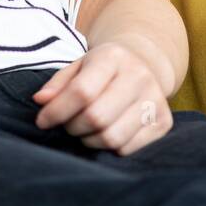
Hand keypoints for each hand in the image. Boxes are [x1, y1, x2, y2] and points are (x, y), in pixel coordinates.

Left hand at [30, 41, 173, 154]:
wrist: (144, 64)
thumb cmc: (103, 69)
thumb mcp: (79, 66)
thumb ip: (58, 84)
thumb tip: (41, 101)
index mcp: (113, 57)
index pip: (82, 91)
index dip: (57, 111)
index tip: (42, 121)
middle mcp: (139, 76)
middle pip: (97, 117)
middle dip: (73, 127)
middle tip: (67, 125)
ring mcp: (156, 100)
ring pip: (113, 137)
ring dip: (89, 141)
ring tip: (84, 130)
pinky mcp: (165, 122)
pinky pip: (129, 149)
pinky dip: (109, 148)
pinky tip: (104, 134)